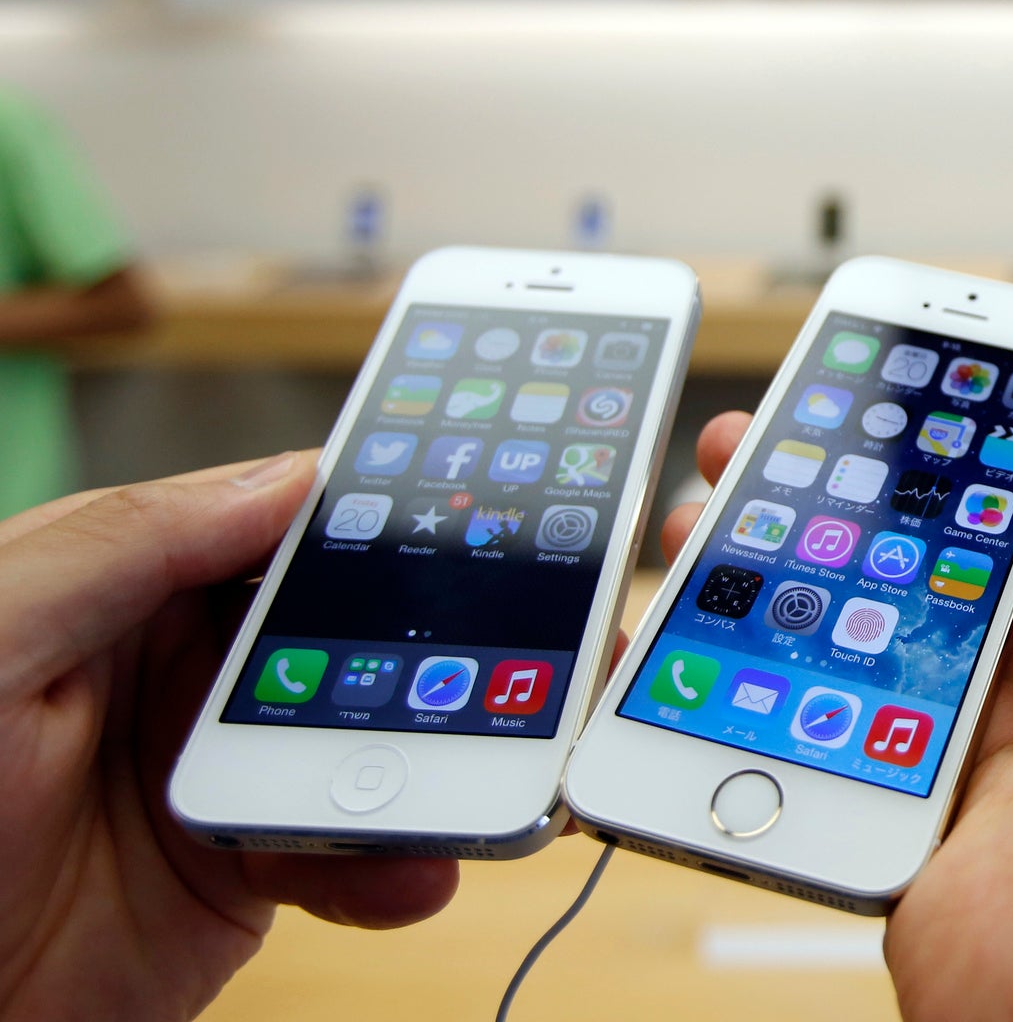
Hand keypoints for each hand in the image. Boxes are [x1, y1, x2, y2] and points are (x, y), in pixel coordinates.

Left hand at [0, 455, 458, 1021]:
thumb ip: (127, 545)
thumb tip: (282, 479)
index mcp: (133, 586)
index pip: (282, 522)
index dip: (383, 506)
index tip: (486, 498)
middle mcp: (190, 669)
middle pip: (357, 629)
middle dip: (452, 635)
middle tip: (550, 637)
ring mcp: (225, 767)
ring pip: (376, 739)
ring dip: (448, 753)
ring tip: (507, 763)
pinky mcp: (245, 869)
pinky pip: (351, 852)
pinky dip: (398, 861)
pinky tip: (414, 866)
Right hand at [662, 401, 1012, 1021]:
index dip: (990, 423)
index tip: (909, 364)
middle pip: (954, 544)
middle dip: (866, 482)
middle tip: (777, 421)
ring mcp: (998, 745)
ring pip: (876, 624)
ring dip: (795, 565)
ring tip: (708, 500)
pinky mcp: (918, 815)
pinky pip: (826, 727)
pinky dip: (758, 678)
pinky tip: (700, 626)